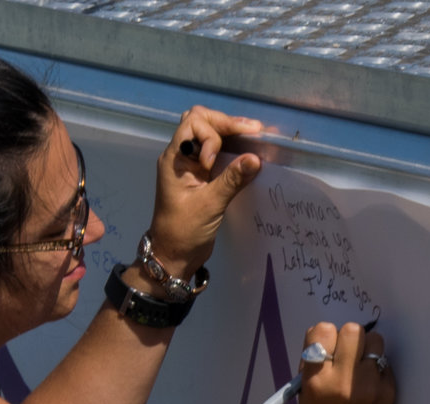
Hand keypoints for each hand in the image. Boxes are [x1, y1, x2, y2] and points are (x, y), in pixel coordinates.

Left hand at [144, 107, 264, 279]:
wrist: (174, 255)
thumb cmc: (184, 231)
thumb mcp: (209, 205)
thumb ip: (232, 180)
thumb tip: (255, 159)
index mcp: (175, 158)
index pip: (194, 123)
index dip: (212, 134)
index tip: (216, 160)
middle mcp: (181, 156)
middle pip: (201, 121)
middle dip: (226, 123)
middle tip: (253, 131)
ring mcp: (191, 165)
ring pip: (208, 134)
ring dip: (230, 133)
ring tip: (254, 136)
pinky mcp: (201, 176)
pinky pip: (216, 152)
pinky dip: (231, 148)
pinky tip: (247, 153)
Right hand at [287, 321, 396, 403]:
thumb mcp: (306, 393)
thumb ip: (315, 364)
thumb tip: (331, 339)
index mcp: (316, 378)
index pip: (322, 331)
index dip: (326, 337)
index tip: (329, 348)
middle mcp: (343, 379)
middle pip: (353, 331)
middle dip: (350, 340)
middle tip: (349, 356)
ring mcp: (369, 386)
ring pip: (376, 341)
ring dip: (368, 351)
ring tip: (362, 370)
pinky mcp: (388, 393)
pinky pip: (386, 365)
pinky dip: (378, 372)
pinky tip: (371, 389)